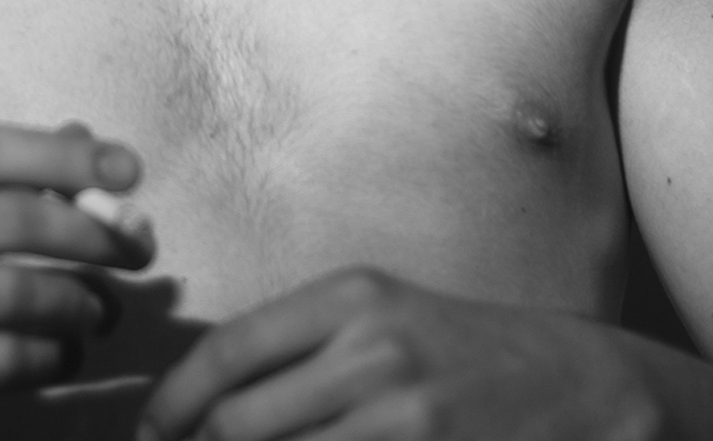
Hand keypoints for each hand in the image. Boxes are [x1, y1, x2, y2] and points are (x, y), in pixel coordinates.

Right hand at [0, 120, 153, 438]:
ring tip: (102, 309)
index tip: (127, 167)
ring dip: (81, 301)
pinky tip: (66, 351)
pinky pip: (5, 360)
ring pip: (16, 294)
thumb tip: (82, 142)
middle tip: (138, 247)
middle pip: (10, 218)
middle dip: (93, 232)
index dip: (61, 154)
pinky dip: (54, 354)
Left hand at [137, 267, 663, 438]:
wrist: (572, 383)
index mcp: (348, 296)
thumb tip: (204, 405)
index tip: (150, 433)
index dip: (173, 403)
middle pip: (239, 422)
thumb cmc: (455, 348)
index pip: (228, 351)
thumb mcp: (378, 318)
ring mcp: (402, 415)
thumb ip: (298, 349)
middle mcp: (369, 348)